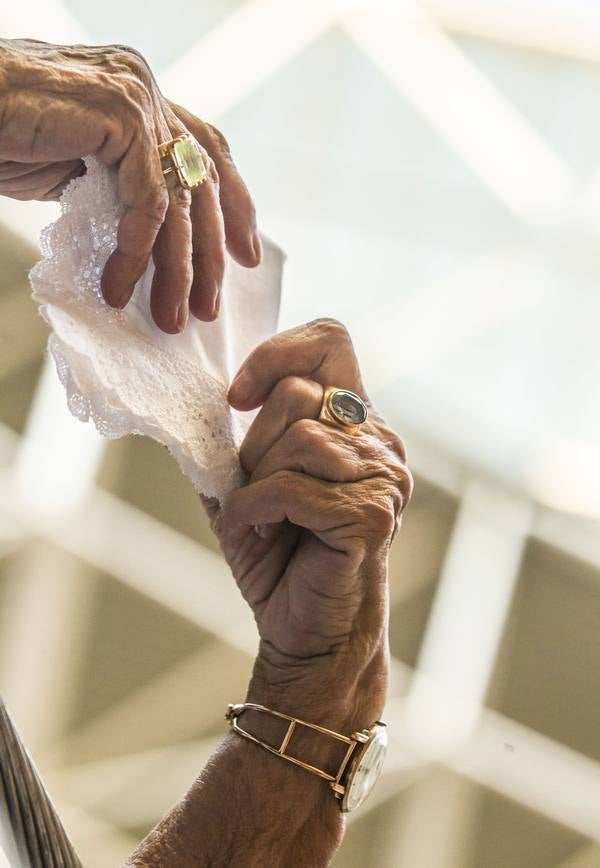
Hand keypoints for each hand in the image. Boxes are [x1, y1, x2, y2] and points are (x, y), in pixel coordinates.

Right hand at [0, 39, 259, 331]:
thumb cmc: (3, 136)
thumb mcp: (74, 166)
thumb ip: (117, 185)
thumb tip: (149, 240)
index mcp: (139, 94)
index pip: (206, 148)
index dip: (234, 204)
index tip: (246, 256)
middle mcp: (144, 88)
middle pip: (202, 180)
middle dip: (209, 253)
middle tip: (208, 307)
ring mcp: (136, 96)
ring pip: (179, 199)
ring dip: (177, 269)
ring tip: (171, 317)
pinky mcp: (120, 116)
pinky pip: (146, 203)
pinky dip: (136, 253)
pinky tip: (120, 288)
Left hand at [213, 319, 411, 725]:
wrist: (306, 632)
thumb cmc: (281, 556)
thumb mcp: (249, 481)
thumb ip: (236, 433)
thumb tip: (193, 395)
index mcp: (354, 422)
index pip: (331, 340)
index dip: (278, 354)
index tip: (238, 398)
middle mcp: (379, 442)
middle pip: (298, 394)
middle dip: (254, 444)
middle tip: (254, 488)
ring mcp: (383, 477)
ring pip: (298, 437)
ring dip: (256, 480)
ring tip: (263, 516)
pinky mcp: (371, 515)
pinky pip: (292, 487)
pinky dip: (255, 509)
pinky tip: (263, 532)